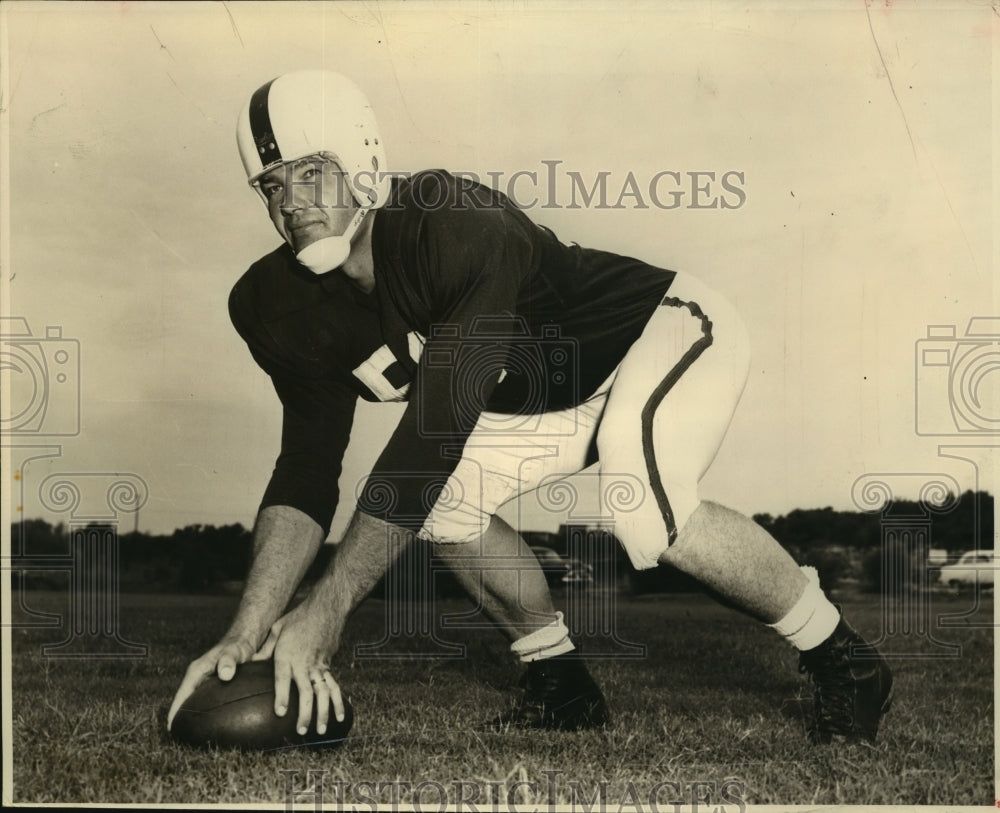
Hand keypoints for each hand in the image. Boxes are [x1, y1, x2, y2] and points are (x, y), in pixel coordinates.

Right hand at [166, 634, 255, 730]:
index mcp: (196, 671)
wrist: (246, 638)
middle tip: (180, 739)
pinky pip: (205, 700)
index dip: (175, 713)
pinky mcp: (214, 684)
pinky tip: (210, 724)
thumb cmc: (238, 644)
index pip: (181, 695)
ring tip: (192, 736)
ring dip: (192, 716)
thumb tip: (225, 674)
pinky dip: (204, 711)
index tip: (170, 730)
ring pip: (194, 702)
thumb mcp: (234, 652)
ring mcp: (205, 681)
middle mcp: (197, 677)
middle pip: (185, 701)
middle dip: (181, 718)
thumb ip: (229, 661)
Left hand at [254, 597, 345, 736]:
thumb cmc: (298, 618)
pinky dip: (338, 703)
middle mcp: (305, 663)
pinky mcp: (329, 666)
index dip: (282, 696)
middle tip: (300, 731)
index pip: (283, 679)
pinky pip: (334, 687)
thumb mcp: (277, 629)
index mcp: (288, 655)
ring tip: (320, 731)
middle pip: (306, 691)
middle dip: (304, 713)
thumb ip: (265, 649)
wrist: (326, 608)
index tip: (280, 713)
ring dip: (323, 713)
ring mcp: (319, 666)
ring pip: (323, 693)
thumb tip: (248, 663)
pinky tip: (340, 718)